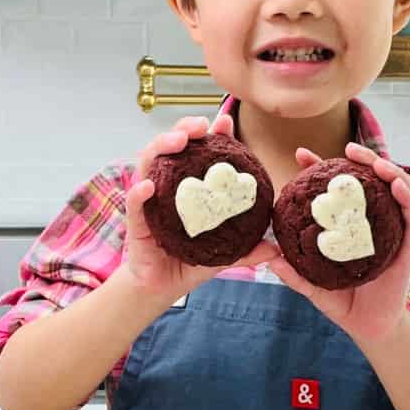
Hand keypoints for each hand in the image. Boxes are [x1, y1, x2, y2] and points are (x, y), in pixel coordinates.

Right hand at [122, 114, 274, 303]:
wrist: (161, 288)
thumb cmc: (190, 264)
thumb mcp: (224, 255)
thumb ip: (247, 251)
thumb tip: (275, 248)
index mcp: (189, 188)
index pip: (199, 153)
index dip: (212, 135)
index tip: (225, 122)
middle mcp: (168, 187)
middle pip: (172, 147)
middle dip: (184, 130)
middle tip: (200, 125)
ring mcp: (150, 201)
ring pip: (150, 164)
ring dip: (162, 147)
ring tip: (178, 141)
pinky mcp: (136, 221)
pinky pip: (134, 202)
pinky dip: (139, 191)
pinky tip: (149, 186)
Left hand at [267, 141, 409, 344]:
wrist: (369, 327)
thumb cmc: (342, 302)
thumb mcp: (312, 285)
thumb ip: (294, 273)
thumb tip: (269, 258)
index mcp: (349, 224)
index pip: (336, 189)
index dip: (319, 168)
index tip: (300, 154)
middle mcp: (372, 221)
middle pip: (368, 180)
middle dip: (359, 158)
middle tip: (344, 147)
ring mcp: (392, 230)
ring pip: (393, 188)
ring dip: (385, 168)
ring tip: (371, 159)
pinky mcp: (407, 244)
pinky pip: (409, 213)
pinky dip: (403, 193)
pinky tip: (393, 183)